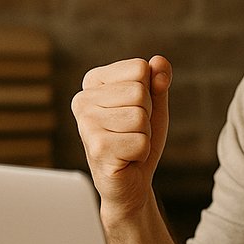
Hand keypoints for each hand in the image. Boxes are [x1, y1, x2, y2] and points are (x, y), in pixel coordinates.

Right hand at [71, 56, 171, 215]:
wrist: (130, 181)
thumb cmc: (138, 139)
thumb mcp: (154, 105)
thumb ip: (158, 81)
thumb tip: (160, 62)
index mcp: (94, 81)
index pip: (140, 68)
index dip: (149, 92)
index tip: (134, 110)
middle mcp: (83, 99)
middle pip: (140, 92)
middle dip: (147, 116)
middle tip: (132, 131)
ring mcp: (86, 124)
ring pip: (140, 117)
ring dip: (144, 135)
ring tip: (128, 144)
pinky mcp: (96, 148)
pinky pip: (140, 142)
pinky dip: (141, 153)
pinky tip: (126, 158)